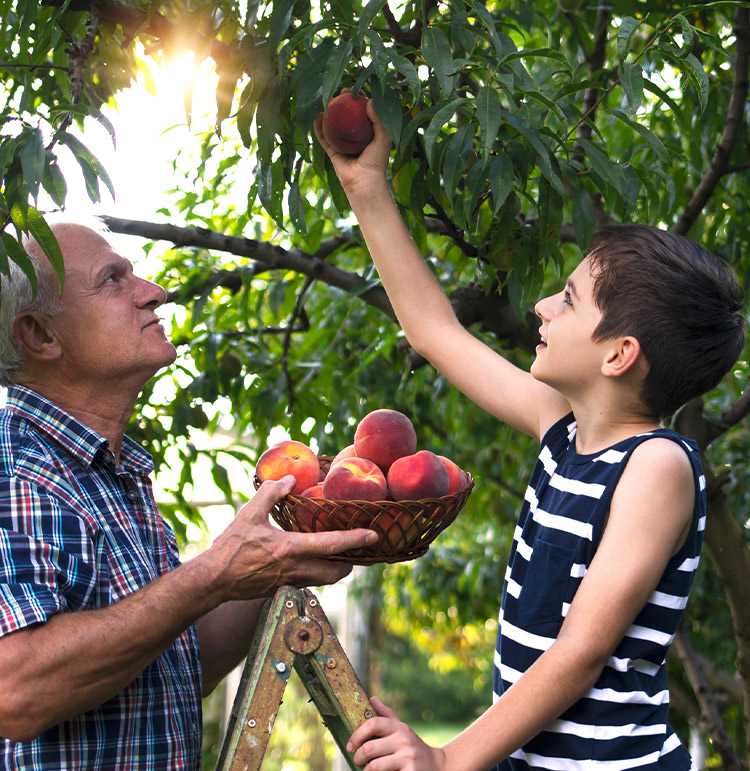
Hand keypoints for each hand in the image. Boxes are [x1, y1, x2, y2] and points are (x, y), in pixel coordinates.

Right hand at [204, 475, 377, 600]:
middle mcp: (295, 569)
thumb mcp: (249, 513)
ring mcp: (288, 583)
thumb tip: (290, 479)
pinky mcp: (280, 590)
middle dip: (351, 563)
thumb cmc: (230, 546)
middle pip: (336, 573)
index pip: (332, 544)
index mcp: (291, 549)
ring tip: (337, 554)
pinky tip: (309, 561)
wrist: (213, 580)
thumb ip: (272, 493)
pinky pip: (306, 582)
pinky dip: (315, 573)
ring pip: (323, 580)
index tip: (374, 535)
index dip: (356, 539)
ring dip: (334, 569)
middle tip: (357, 550)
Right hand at [313, 92, 392, 197]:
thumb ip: (380, 119)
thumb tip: (369, 100)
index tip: (356, 89)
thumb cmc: (376, 161)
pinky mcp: (332, 152)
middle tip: (341, 91)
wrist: (364, 182)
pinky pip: (323, 137)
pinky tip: (317, 115)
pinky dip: (318, 127)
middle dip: (343, 101)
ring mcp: (343, 144)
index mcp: (368, 133)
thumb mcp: (383, 138)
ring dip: (330, 111)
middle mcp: (355, 137)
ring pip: (333, 124)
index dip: (360, 99)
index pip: (363, 112)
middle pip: (347, 115)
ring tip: (327, 99)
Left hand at [347, 697, 445, 769]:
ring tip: (367, 770)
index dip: (357, 734)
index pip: (373, 723)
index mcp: (399, 727)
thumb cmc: (413, 747)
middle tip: (358, 761)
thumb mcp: (402, 729)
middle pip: (369, 748)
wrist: (437, 765)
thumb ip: (387, 715)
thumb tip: (372, 699)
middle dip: (358, 758)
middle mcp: (404, 740)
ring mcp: (408, 758)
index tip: (350, 746)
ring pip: (374, 766)